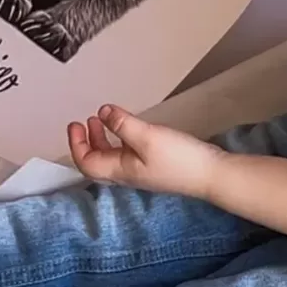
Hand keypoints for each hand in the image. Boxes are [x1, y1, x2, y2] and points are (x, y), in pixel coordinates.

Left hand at [68, 104, 221, 198]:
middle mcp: (127, 174)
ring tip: (103, 119)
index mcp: (120, 171)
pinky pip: (127, 152)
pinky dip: (121, 138)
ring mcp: (141, 171)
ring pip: (112, 156)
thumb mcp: (146, 137)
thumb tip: (102, 112)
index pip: (86, 162)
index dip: (76, 144)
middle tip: (85, 120)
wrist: (211, 175)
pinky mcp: (155, 166)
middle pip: (97, 160)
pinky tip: (130, 128)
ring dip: (103, 138)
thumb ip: (122, 124)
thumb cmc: (179, 159)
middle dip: (87, 140)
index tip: (75, 123)